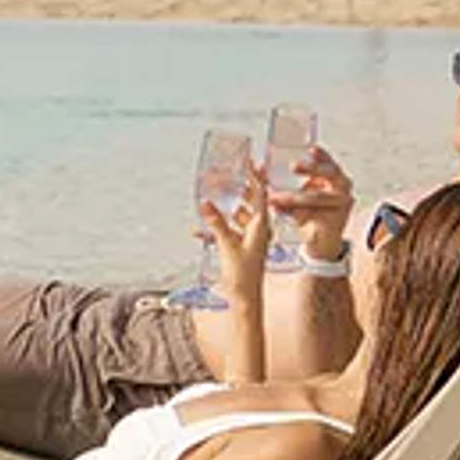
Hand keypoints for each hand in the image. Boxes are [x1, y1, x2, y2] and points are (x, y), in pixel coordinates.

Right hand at [200, 169, 274, 285]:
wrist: (245, 298)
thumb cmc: (244, 274)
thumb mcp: (228, 246)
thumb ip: (216, 224)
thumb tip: (205, 203)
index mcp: (261, 225)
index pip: (262, 194)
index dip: (257, 177)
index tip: (252, 161)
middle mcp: (257, 228)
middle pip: (250, 200)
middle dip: (240, 186)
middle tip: (229, 170)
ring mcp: (248, 237)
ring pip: (237, 213)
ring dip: (225, 205)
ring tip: (212, 192)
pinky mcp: (239, 245)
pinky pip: (226, 229)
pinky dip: (215, 225)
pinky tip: (198, 228)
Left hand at [274, 144, 354, 257]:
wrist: (320, 241)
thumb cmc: (311, 213)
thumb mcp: (300, 195)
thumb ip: (288, 185)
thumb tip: (259, 171)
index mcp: (336, 179)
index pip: (330, 163)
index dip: (322, 156)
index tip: (311, 148)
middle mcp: (343, 189)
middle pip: (329, 174)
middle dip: (311, 169)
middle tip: (293, 166)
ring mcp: (342, 205)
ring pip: (316, 196)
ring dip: (293, 196)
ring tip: (274, 196)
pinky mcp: (335, 222)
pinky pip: (313, 214)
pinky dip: (294, 213)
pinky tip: (279, 210)